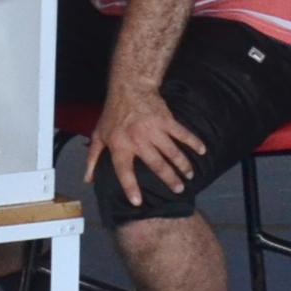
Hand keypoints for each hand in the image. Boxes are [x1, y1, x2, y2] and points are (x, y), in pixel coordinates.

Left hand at [83, 86, 208, 207]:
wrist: (129, 88)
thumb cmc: (113, 114)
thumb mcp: (98, 135)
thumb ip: (93, 159)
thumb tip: (88, 180)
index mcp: (120, 145)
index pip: (124, 171)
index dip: (130, 187)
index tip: (138, 202)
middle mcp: (138, 139)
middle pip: (156, 164)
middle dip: (169, 179)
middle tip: (178, 190)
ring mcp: (154, 129)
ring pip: (172, 152)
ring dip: (183, 165)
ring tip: (189, 176)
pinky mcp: (166, 120)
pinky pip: (183, 133)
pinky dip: (194, 142)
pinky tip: (202, 151)